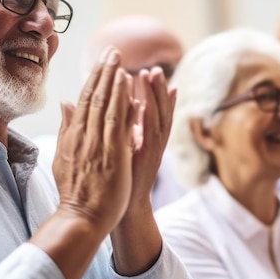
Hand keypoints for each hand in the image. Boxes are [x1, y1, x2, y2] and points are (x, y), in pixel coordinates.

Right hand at [52, 47, 136, 233]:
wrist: (80, 218)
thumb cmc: (75, 192)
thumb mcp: (63, 157)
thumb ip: (66, 129)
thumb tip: (64, 103)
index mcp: (74, 136)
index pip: (84, 101)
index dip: (94, 79)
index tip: (102, 61)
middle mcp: (84, 136)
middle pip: (94, 97)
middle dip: (104, 72)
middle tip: (113, 50)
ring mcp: (98, 145)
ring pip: (106, 106)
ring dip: (114, 81)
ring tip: (120, 60)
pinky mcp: (113, 154)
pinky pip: (119, 123)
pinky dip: (123, 103)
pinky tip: (130, 87)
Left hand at [129, 67, 176, 204]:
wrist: (124, 210)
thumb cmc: (121, 179)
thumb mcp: (122, 148)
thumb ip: (125, 127)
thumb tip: (125, 106)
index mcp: (145, 138)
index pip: (150, 110)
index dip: (151, 92)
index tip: (150, 71)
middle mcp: (152, 143)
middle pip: (158, 110)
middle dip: (156, 89)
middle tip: (154, 68)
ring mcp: (152, 152)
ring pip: (157, 119)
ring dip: (155, 97)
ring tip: (152, 76)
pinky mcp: (147, 161)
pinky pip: (150, 136)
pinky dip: (147, 119)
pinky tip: (144, 104)